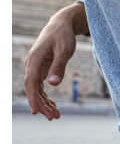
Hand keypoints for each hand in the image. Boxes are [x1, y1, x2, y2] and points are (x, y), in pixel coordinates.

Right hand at [24, 3, 87, 119]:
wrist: (62, 25)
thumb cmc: (63, 36)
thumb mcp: (64, 50)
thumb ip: (59, 67)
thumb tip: (53, 84)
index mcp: (35, 59)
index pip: (31, 82)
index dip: (33, 98)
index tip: (36, 111)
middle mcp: (32, 64)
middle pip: (33, 89)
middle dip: (42, 105)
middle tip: (53, 117)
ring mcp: (36, 68)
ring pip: (37, 90)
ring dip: (45, 103)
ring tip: (56, 116)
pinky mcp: (42, 69)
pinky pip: (42, 87)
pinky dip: (47, 97)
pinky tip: (54, 107)